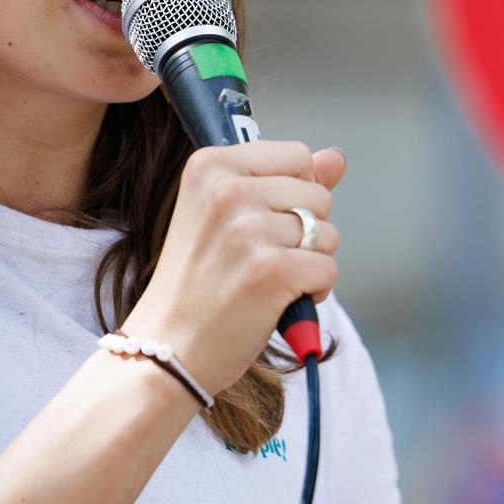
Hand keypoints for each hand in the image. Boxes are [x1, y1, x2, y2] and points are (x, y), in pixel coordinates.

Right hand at [120, 141, 344, 395]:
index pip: (297, 155)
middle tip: (254, 259)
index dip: (292, 193)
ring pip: (328, 234)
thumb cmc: (198, 283)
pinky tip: (276, 301)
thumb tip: (336, 157)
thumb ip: (285, 180)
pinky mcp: (271, 271)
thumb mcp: (227, 215)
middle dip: (303, 232)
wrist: (167, 348)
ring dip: (308, 263)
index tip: (256, 220)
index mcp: (210, 165)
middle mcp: (227, 190)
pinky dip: (313, 291)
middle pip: (318, 196)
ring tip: (263, 280)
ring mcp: (248, 230)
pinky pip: (328, 269)